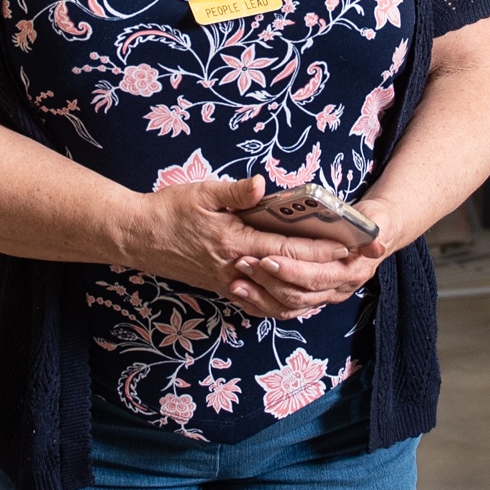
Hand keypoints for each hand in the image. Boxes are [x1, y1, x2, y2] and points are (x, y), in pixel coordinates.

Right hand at [116, 175, 362, 314]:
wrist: (136, 237)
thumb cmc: (168, 211)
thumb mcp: (201, 192)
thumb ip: (234, 191)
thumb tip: (261, 185)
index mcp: (234, 242)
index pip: (287, 249)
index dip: (320, 249)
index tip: (346, 245)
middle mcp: (235, 268)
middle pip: (289, 275)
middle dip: (323, 270)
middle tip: (352, 264)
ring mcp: (228, 282)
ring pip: (275, 297)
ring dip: (308, 290)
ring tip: (333, 280)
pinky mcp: (221, 287)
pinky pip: (257, 303)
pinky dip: (280, 303)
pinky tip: (296, 296)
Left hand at [226, 202, 391, 319]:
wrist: (375, 234)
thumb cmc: (370, 222)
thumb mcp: (376, 219)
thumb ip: (373, 231)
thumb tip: (375, 245)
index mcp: (351, 272)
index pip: (316, 277)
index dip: (291, 270)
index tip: (267, 259)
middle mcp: (336, 290)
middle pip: (297, 295)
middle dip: (268, 281)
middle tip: (243, 263)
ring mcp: (322, 298)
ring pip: (287, 307)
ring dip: (260, 296)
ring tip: (237, 282)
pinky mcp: (309, 298)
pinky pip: (281, 310)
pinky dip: (260, 305)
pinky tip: (241, 295)